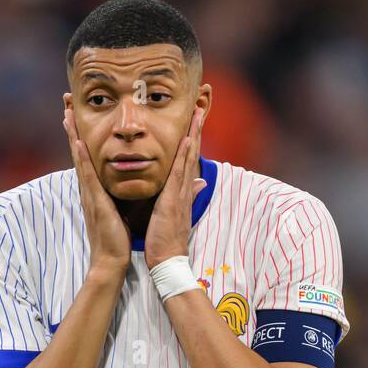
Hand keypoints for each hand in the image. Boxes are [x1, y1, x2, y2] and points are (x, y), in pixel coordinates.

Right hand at [63, 108, 131, 278]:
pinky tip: (77, 142)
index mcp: (96, 190)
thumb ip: (126, 193)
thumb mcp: (123, 210)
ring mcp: (89, 194)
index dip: (82, 135)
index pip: (87, 157)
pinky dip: (81, 159)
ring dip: (72, 135)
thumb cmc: (117, 240)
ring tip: (67, 113)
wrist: (110, 261)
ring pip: (79, 158)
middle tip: (66, 103)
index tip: (78, 114)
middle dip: (72, 127)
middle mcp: (88, 189)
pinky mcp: (95, 202)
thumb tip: (136, 181)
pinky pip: (87, 176)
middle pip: (78, 151)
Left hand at [144, 108, 206, 270]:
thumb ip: (186, 197)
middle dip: (196, 130)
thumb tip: (200, 183)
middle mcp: (185, 190)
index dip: (193, 140)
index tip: (194, 120)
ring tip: (197, 113)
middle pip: (192, 154)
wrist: (168, 261)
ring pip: (188, 159)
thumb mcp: (176, 215)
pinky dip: (184, 156)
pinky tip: (186, 139)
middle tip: (201, 106)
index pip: (188, 161)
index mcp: (182, 193)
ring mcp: (181, 194)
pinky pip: (179, 174)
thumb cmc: (166, 241)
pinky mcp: (173, 200)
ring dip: (193, 135)